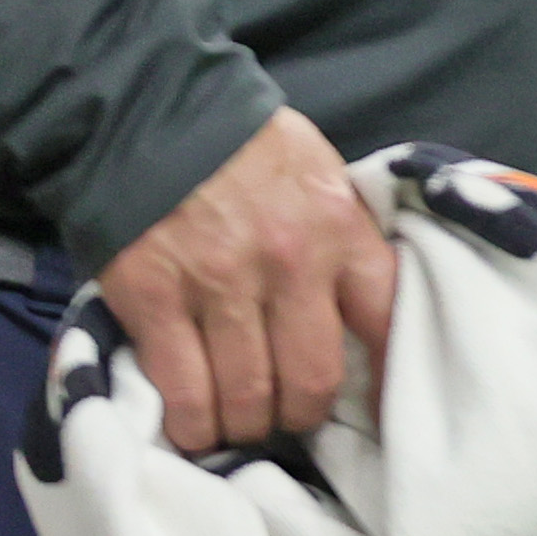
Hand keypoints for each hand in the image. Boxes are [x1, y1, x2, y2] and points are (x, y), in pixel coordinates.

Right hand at [94, 106, 397, 453]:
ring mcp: (219, 282)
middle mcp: (288, 260)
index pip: (386, 320)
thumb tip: (359, 313)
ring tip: (236, 421)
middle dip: (298, 414)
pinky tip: (192, 423)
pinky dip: (191, 426)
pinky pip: (185, 396)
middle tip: (282, 414)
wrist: (151, 108)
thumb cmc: (243, 145)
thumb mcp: (318, 173)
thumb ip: (342, 237)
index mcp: (338, 226)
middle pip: (311, 382)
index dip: (386, 382)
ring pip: (248, 400)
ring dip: (244, 427)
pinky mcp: (156, 299)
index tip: (377, 414)